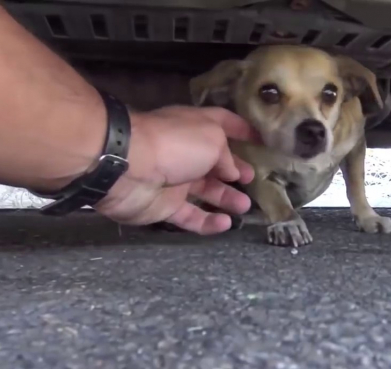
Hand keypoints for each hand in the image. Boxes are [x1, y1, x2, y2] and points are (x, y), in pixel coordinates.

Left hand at [93, 106, 257, 234]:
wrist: (129, 167)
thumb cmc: (175, 144)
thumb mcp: (213, 139)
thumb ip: (228, 156)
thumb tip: (232, 172)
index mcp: (195, 127)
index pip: (223, 122)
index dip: (242, 128)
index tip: (261, 139)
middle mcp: (185, 152)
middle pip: (215, 162)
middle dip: (235, 170)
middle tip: (253, 179)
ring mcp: (174, 180)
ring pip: (205, 191)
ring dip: (226, 198)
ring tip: (244, 205)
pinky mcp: (164, 206)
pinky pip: (190, 216)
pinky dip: (208, 221)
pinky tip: (226, 223)